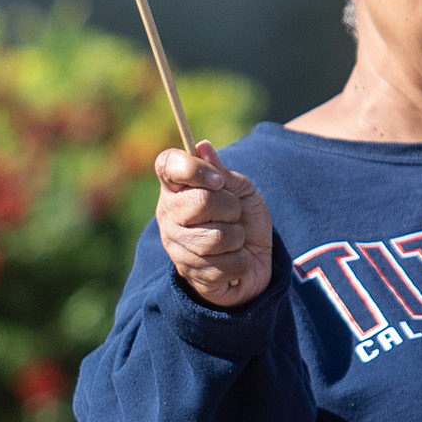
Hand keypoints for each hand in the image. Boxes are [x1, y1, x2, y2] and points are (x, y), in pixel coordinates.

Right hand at [154, 142, 271, 309]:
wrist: (254, 261)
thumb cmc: (244, 221)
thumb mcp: (240, 191)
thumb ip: (222, 172)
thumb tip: (202, 146)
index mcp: (176, 188)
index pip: (167, 164)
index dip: (194, 168)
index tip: (219, 180)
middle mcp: (168, 216)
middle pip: (200, 201)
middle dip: (231, 208)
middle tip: (233, 215)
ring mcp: (175, 247)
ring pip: (216, 237)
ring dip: (238, 237)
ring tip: (235, 240)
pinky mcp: (189, 274)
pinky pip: (224, 264)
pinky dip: (240, 262)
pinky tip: (233, 261)